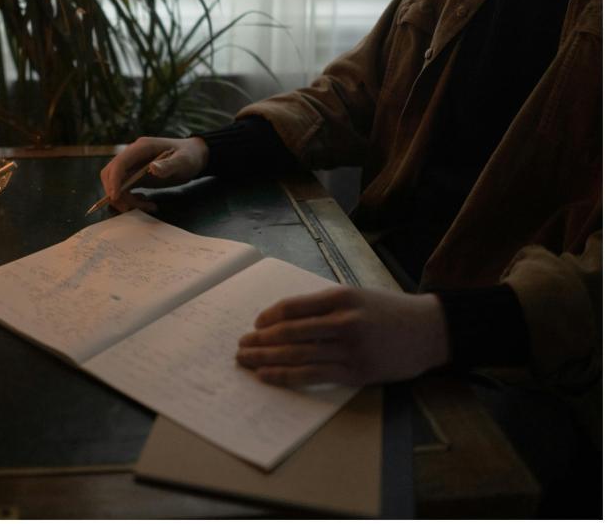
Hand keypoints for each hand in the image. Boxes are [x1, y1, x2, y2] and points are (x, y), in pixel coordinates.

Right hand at [100, 136, 208, 212]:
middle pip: (110, 174)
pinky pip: (125, 189)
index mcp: (141, 147)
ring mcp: (133, 166)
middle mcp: (132, 155)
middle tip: (129, 208)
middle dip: (115, 192)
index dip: (114, 180)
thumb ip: (168, 165)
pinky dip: (131, 199)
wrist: (194, 156)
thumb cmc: (189, 155)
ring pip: (116, 184)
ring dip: (125, 199)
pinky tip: (146, 202)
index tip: (115, 196)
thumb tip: (152, 168)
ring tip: (147, 206)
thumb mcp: (183, 161)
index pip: (120, 163)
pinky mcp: (136, 176)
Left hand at [236, 286, 449, 386]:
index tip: (255, 326)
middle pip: (288, 332)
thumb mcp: (357, 296)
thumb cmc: (389, 311)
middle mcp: (343, 321)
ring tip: (246, 362)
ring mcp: (350, 349)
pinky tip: (267, 376)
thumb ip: (324, 306)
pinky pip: (311, 375)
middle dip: (259, 341)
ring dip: (265, 360)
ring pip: (296, 355)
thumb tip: (282, 320)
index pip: (292, 307)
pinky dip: (284, 376)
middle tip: (241, 347)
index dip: (267, 318)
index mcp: (340, 297)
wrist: (430, 330)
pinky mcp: (356, 372)